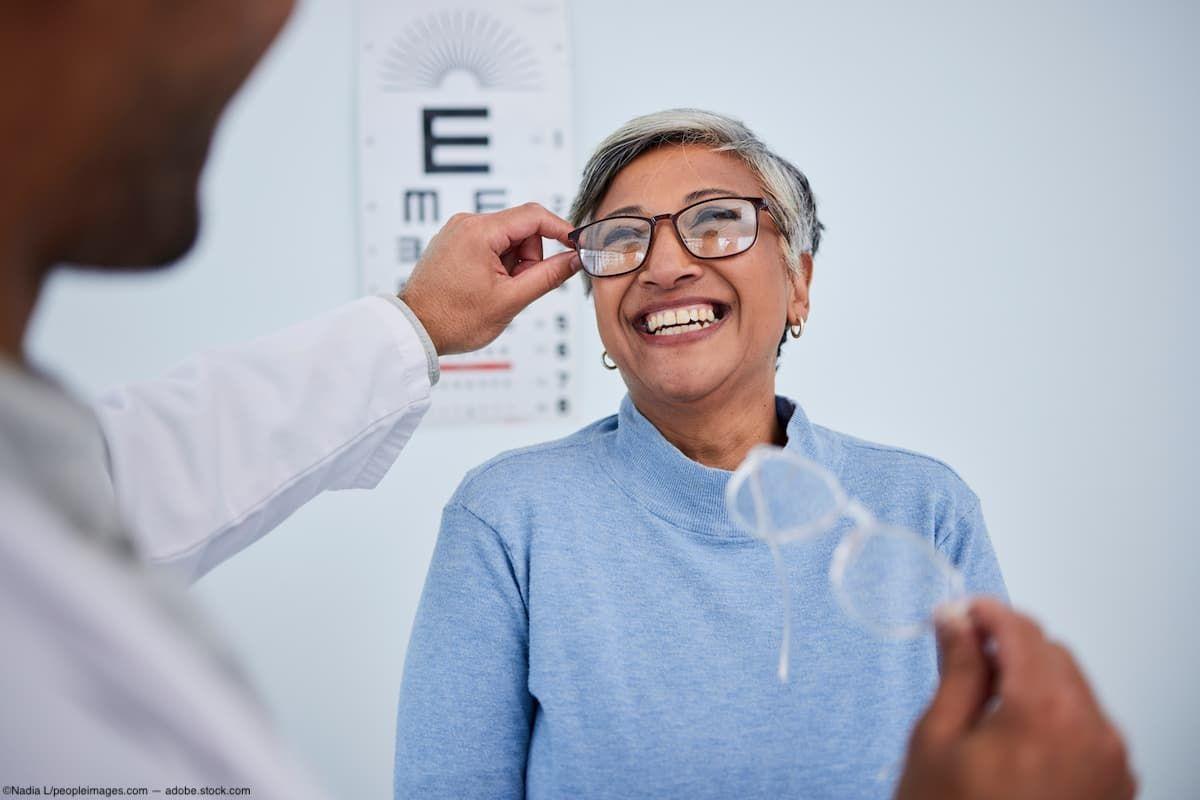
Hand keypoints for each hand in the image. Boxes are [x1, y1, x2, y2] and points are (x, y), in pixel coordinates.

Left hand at [398, 202, 580, 354]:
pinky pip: (489, 245)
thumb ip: (548, 276)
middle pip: (521, 229)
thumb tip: (574, 259)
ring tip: (495, 291)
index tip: (576, 247)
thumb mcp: (510, 300)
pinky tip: (484, 287)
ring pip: (506, 239)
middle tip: (516, 288)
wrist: (415, 330)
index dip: (561, 230)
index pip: (534, 216)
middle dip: (529, 258)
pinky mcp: (453, 242)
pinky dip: (497, 264)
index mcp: (479, 232)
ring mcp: (457, 232)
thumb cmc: (453, 319)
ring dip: (513, 264)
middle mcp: (466, 223)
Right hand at [895, 598, 1135, 799]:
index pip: (1022, 632)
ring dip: (1034, 679)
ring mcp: (1112, 765)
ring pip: (1076, 689)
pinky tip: (1016, 735)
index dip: (986, 613)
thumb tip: (958, 621)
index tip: (960, 614)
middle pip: (1054, 655)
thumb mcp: (935, 739)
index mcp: (1045, 712)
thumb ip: (957, 670)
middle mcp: (1094, 732)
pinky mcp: (1116, 789)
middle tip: (964, 652)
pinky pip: (1090, 727)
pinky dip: (1056, 715)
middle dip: (1010, 645)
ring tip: (986, 701)